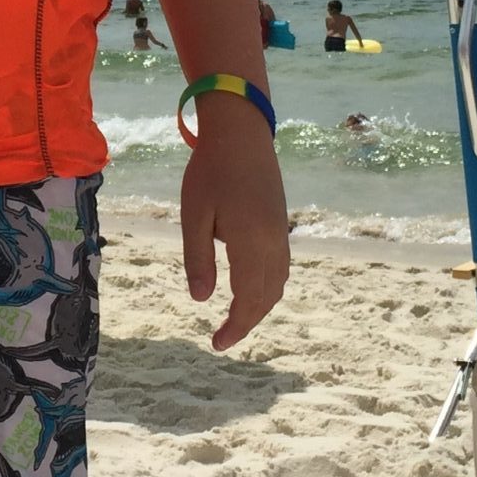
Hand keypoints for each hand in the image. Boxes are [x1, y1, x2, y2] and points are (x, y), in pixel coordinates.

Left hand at [180, 96, 290, 350]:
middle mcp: (274, 242)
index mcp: (251, 242)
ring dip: (260, 306)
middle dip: (247, 321)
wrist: (241, 133)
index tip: (217, 343)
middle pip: (267, 296)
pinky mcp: (281, 223)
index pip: (248, 298)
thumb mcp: (194, 215)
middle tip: (222, 338)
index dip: (235, 326)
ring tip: (235, 318)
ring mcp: (281, 232)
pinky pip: (281, 267)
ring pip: (278, 283)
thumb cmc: (209, 171)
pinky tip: (250, 288)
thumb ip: (198, 259)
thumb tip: (201, 300)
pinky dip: (268, 287)